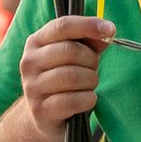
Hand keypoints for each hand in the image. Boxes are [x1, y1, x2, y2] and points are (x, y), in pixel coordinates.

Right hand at [18, 16, 113, 137]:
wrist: (42, 116)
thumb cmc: (63, 79)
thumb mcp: (74, 57)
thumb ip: (90, 42)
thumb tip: (107, 32)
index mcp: (36, 42)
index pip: (63, 26)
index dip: (88, 25)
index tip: (110, 30)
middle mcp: (30, 62)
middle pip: (72, 51)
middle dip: (91, 60)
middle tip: (92, 69)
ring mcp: (32, 86)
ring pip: (73, 76)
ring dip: (91, 81)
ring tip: (88, 85)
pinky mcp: (40, 110)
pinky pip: (73, 100)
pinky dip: (88, 99)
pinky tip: (87, 99)